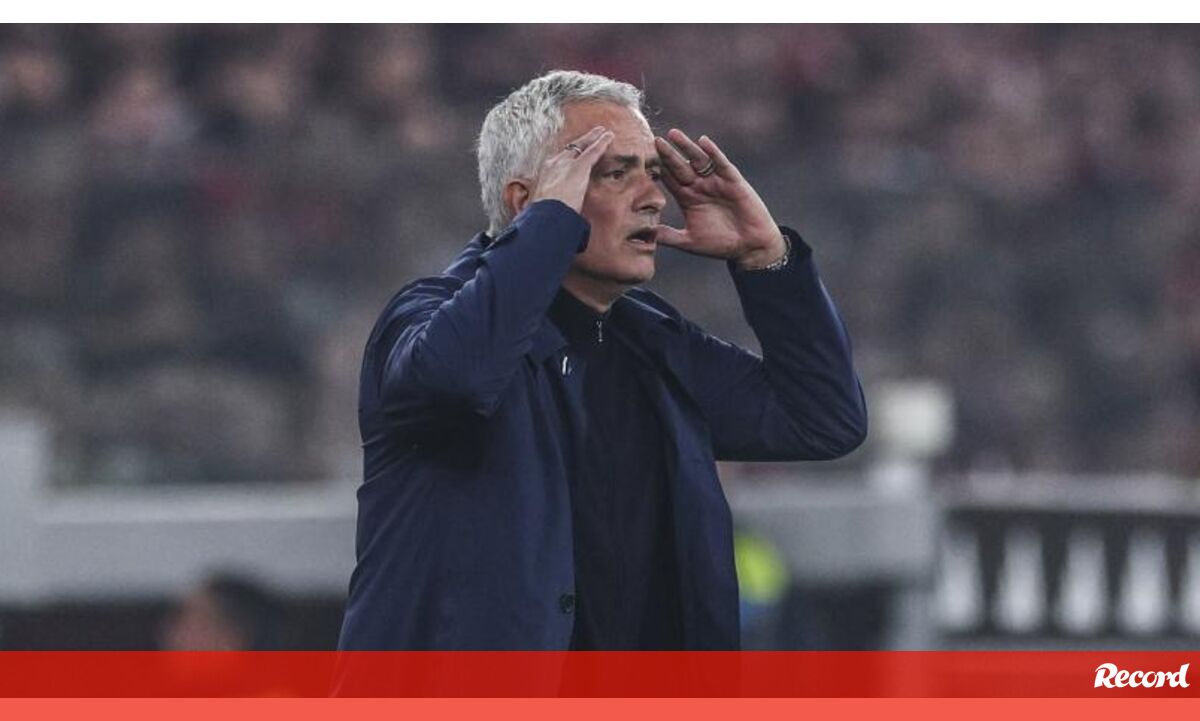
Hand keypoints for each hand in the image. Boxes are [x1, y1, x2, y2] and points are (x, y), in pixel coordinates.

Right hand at [529, 126, 613, 213]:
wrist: (546, 214)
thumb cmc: (545, 214)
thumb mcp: (545, 204)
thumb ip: (553, 201)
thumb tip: (556, 209)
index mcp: (546, 173)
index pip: (560, 159)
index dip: (569, 154)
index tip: (575, 152)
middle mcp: (555, 163)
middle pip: (571, 149)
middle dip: (582, 141)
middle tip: (592, 134)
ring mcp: (567, 164)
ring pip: (582, 146)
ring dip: (593, 138)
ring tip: (603, 132)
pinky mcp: (580, 167)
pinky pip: (593, 151)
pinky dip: (602, 143)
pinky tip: (609, 137)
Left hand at [654, 129, 786, 269]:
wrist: (750, 247)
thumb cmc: (721, 245)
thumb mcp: (690, 241)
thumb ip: (669, 236)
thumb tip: (647, 234)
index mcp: (688, 199)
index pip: (669, 181)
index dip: (657, 170)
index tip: (641, 160)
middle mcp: (700, 187)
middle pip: (680, 167)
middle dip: (668, 155)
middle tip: (654, 141)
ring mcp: (716, 182)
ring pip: (698, 160)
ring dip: (686, 147)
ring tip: (673, 134)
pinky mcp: (733, 181)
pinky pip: (721, 163)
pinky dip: (713, 152)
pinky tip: (703, 141)